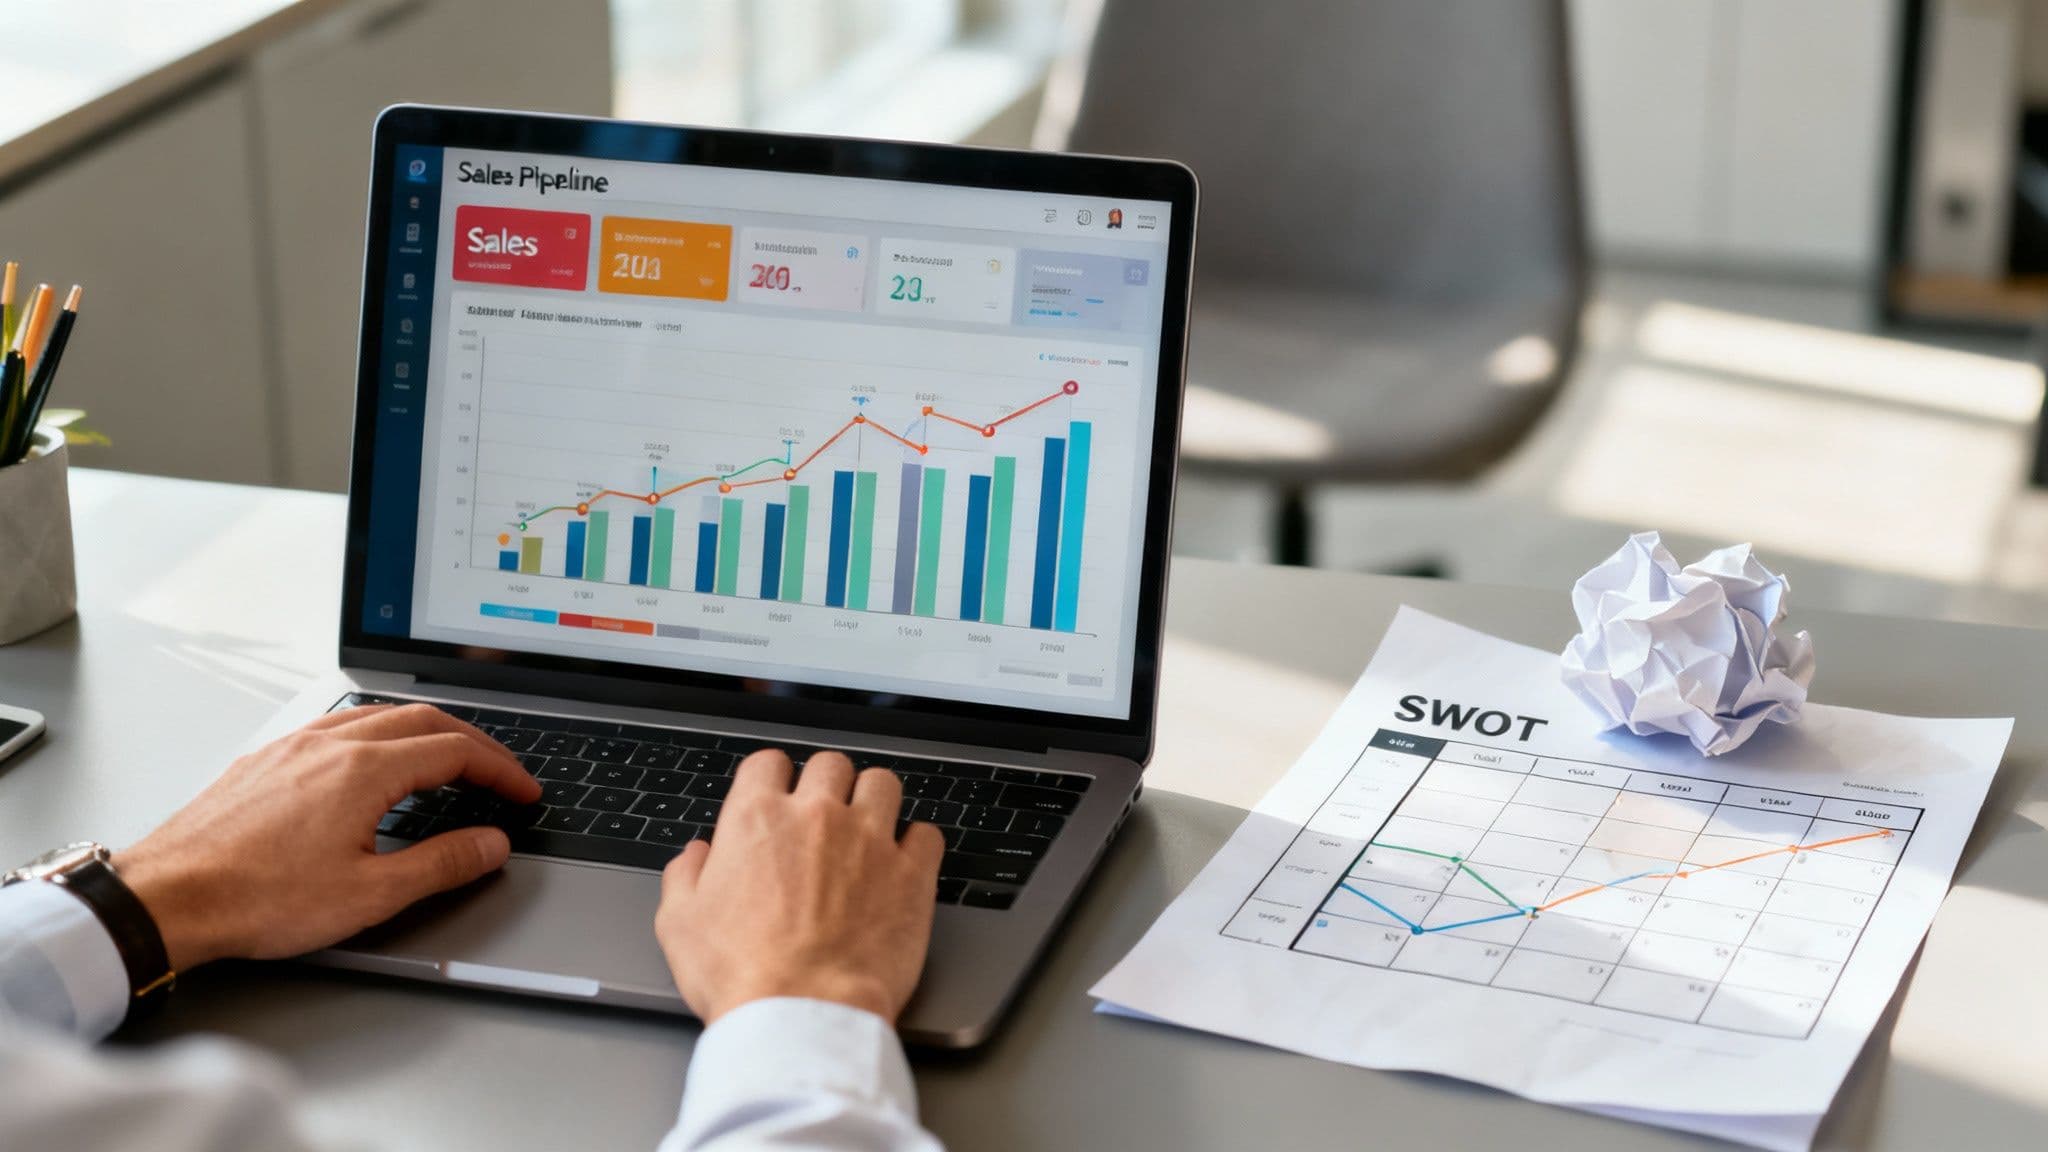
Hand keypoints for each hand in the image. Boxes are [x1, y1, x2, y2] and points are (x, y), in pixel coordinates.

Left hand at [113, 705, 540, 970]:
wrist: (167, 898)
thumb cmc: (256, 900)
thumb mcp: (370, 895)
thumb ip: (441, 864)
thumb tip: (490, 844)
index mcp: (363, 770)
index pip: (455, 751)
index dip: (500, 770)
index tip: (521, 792)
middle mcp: (329, 744)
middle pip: (423, 721)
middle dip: (472, 743)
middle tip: (499, 773)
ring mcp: (292, 747)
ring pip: (377, 716)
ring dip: (425, 732)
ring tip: (447, 760)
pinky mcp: (264, 760)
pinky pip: (336, 725)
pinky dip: (377, 734)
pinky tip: (372, 760)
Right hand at [655, 750, 943, 1024]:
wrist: (802, 1014)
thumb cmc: (741, 975)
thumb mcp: (680, 925)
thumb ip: (686, 876)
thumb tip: (696, 855)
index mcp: (757, 819)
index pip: (769, 763)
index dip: (772, 780)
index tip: (776, 798)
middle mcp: (817, 817)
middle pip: (830, 765)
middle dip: (825, 785)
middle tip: (822, 818)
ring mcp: (870, 841)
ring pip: (882, 784)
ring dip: (874, 801)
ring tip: (867, 830)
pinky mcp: (912, 874)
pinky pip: (927, 833)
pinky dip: (917, 843)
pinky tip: (904, 863)